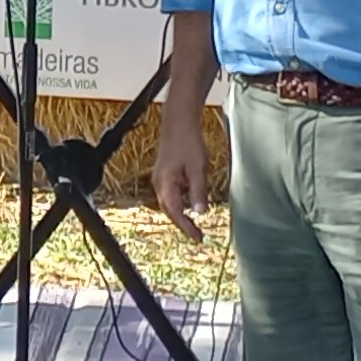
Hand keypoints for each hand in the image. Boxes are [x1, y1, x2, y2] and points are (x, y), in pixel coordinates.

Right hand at [150, 119, 212, 242]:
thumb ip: (198, 191)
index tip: (198, 238)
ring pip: (171, 202)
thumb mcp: (198, 168)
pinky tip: (193, 201)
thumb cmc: (188, 143)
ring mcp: (161, 178)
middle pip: (170, 210)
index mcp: (165, 184)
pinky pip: (172, 193)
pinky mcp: (165, 174)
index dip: (186, 228)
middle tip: (197, 235)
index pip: (176, 213)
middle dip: (183, 224)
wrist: (179, 122)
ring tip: (196, 222)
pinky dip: (182, 201)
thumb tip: (201, 213)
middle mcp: (159, 183)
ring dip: (182, 213)